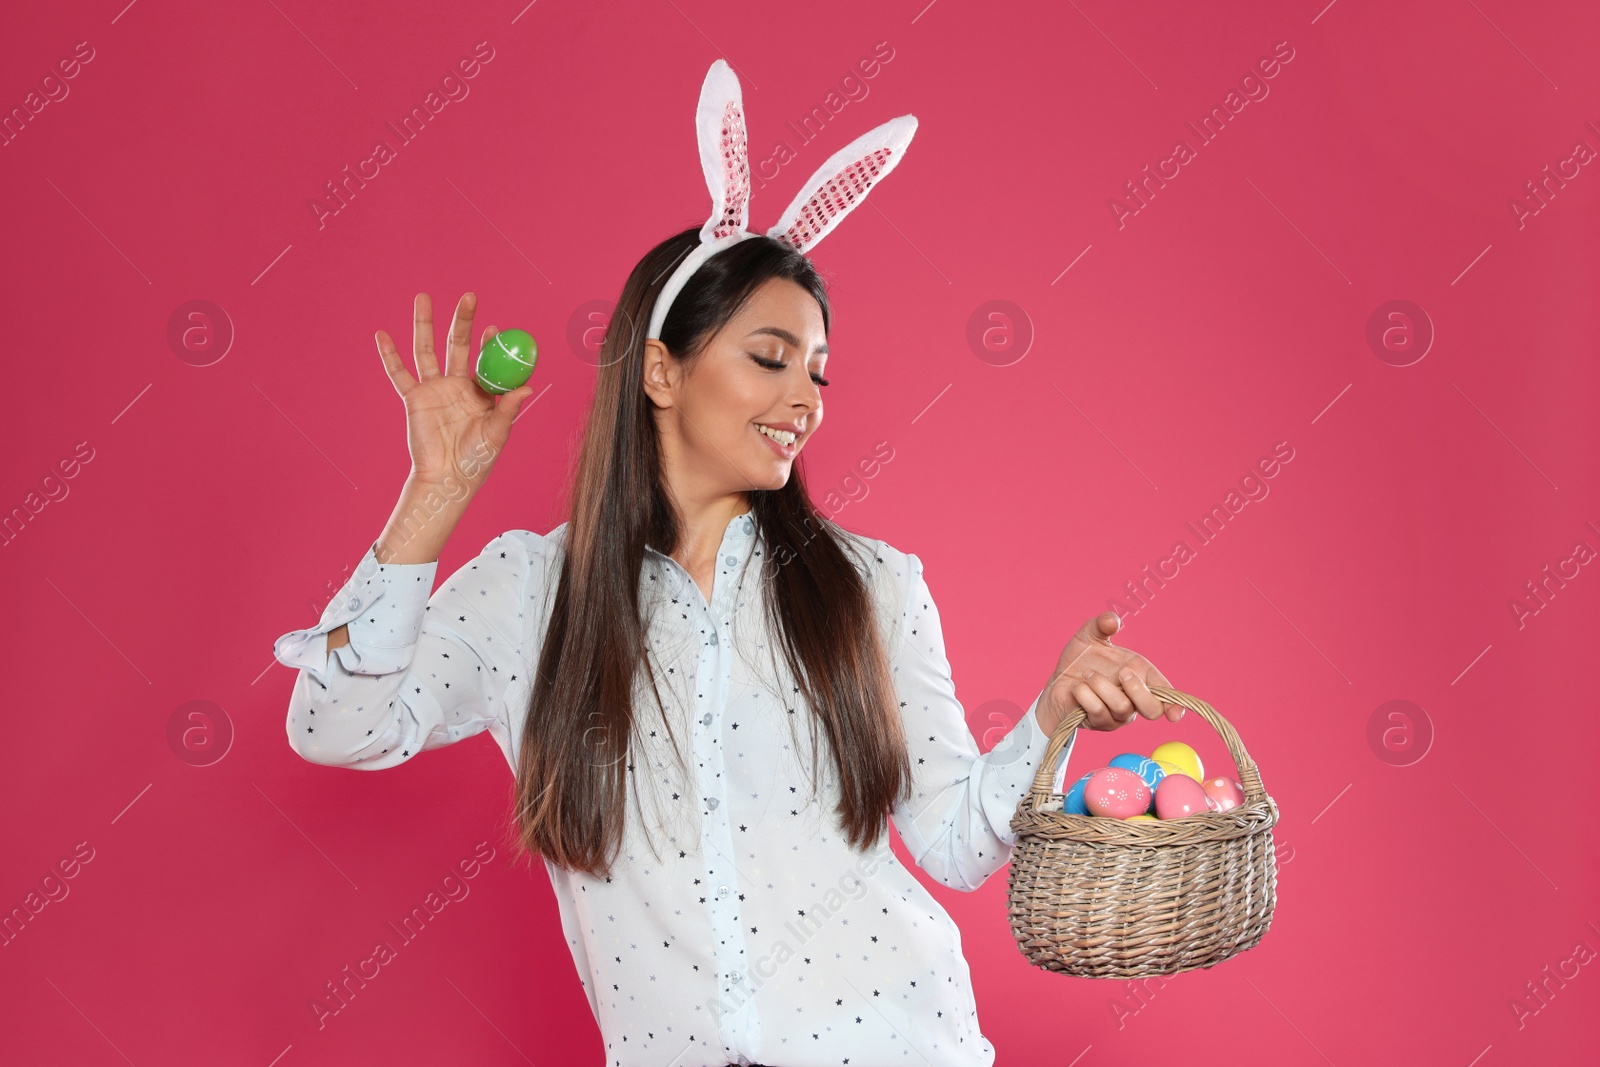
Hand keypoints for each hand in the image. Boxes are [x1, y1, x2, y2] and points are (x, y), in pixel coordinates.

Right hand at [376, 292, 536, 489]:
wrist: (447, 479)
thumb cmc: (477, 460)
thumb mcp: (498, 433)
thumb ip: (509, 408)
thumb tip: (528, 387)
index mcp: (480, 392)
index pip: (485, 359)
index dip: (489, 342)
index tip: (495, 328)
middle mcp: (456, 385)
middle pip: (457, 345)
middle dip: (462, 320)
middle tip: (469, 296)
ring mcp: (433, 389)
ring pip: (427, 350)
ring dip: (424, 324)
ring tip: (422, 297)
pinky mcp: (413, 398)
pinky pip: (399, 373)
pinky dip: (389, 355)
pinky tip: (381, 335)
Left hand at [1037, 612, 1182, 734]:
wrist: (1057, 680)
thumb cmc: (1081, 659)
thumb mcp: (1089, 636)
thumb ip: (1101, 624)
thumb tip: (1112, 620)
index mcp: (1140, 675)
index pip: (1165, 693)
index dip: (1174, 704)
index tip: (1175, 713)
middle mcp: (1133, 698)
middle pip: (1152, 709)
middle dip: (1138, 690)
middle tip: (1121, 672)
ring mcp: (1117, 714)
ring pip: (1123, 708)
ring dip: (1102, 686)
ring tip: (1086, 674)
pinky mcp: (1098, 722)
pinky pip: (1098, 711)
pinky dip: (1086, 695)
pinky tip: (1077, 686)